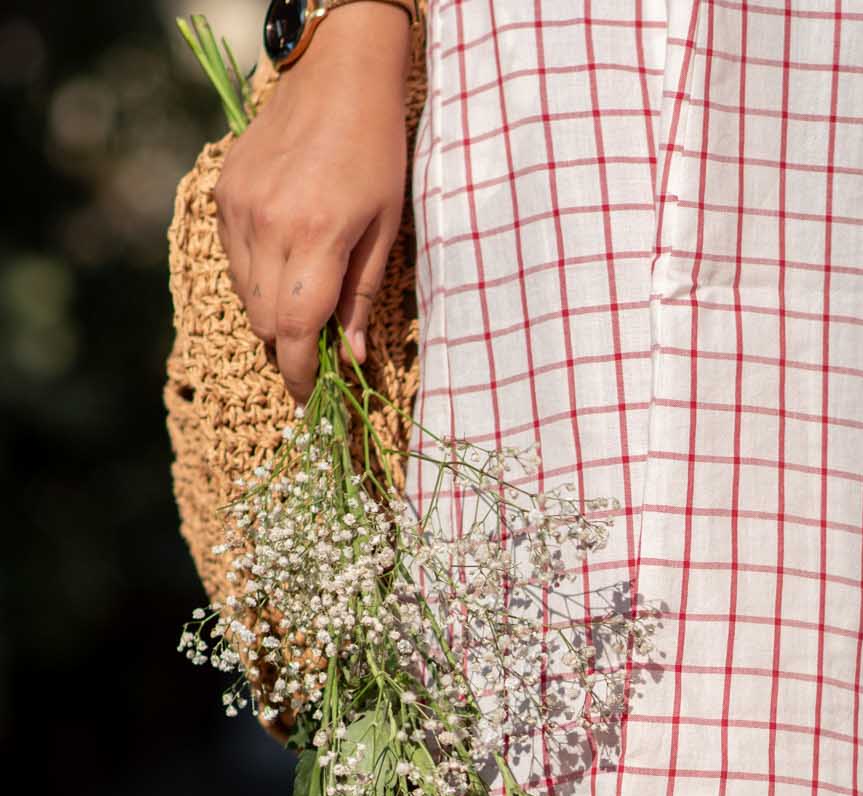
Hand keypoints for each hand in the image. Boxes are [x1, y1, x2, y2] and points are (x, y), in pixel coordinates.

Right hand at [213, 5, 410, 403]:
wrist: (337, 77)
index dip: (299, 374)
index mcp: (315, 238)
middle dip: (289, 345)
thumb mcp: (386, 229)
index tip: (310, 398)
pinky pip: (233, 260)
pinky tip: (285, 262)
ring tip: (306, 299)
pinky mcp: (224, 192)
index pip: (294, 331)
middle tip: (319, 348)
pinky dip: (256, 277)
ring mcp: (239, 208)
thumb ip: (363, 296)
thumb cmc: (377, 151)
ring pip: (245, 296)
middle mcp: (268, 226)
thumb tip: (349, 358)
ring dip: (272, 312)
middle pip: (265, 322)